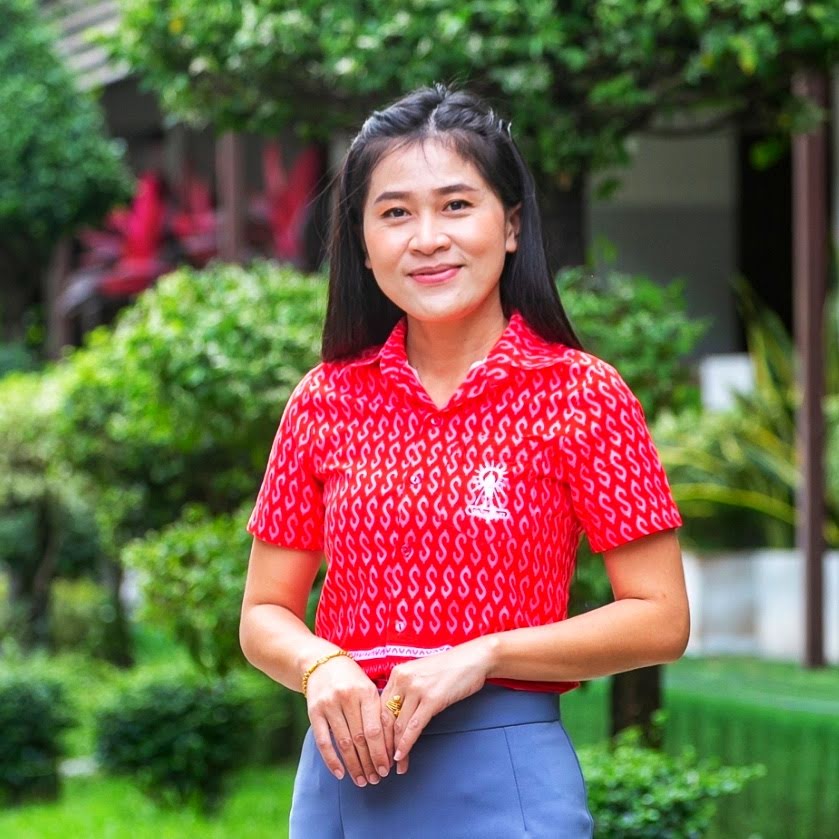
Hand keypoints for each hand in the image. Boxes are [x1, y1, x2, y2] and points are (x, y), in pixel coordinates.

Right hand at [305, 655, 391, 785]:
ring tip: (361, 780)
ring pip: (344, 743)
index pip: (375, 729)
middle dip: (369, 762)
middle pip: (360, 739)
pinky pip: (323, 741)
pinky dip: (331, 760)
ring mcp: (329, 705)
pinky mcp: (314, 712)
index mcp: (366, 692)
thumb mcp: (368, 688)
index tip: (387, 769)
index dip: (381, 752)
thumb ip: (378, 712)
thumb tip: (390, 747)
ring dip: (353, 765)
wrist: (321, 663)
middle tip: (375, 779)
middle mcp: (348, 697)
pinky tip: (340, 773)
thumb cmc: (352, 679)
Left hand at [380, 637, 494, 773]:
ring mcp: (416, 689)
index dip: (376, 731)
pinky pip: (414, 727)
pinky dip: (406, 744)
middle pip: (385, 718)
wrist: (473, 659)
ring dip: (395, 749)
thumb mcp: (420, 675)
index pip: (379, 707)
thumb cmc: (448, 669)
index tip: (376, 748)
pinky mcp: (432, 699)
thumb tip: (396, 718)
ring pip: (398, 725)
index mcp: (397, 674)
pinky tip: (402, 756)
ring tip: (394, 766)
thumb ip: (405, 691)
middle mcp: (403, 679)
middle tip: (382, 763)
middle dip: (382, 745)